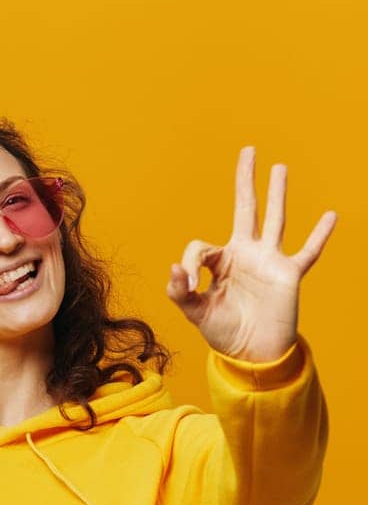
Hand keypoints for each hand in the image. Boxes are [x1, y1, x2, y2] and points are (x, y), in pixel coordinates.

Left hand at [168, 147, 335, 362]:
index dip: (189, 263)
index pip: (201, 247)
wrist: (252, 353)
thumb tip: (174, 268)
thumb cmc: (223, 332)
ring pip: (275, 220)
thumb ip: (180, 292)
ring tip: (279, 168)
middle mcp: (245, 254)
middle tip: (248, 152)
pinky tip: (330, 216)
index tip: (188, 284)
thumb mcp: (195, 312)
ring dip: (277, 194)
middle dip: (245, 181)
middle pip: (246, 209)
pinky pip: (309, 252)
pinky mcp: (289, 273)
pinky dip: (320, 235)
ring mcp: (269, 261)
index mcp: (219, 262)